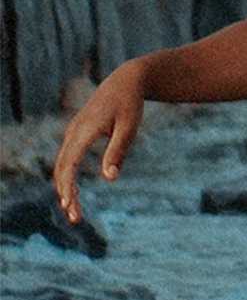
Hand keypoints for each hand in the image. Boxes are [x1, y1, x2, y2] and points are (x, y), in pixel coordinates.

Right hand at [50, 58, 148, 225]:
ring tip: (74, 211)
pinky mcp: (76, 134)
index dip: (68, 187)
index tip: (70, 206)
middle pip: (62, 169)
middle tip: (76, 218)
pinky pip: (66, 159)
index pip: (70, 165)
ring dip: (65, 188)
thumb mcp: (130, 127)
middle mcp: (73, 132)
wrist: (126, 81)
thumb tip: (109, 178)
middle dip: (66, 194)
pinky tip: (73, 192)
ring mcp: (72, 132)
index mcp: (84, 131)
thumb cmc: (130, 104)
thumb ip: (118, 151)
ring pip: (62, 165)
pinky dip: (67, 177)